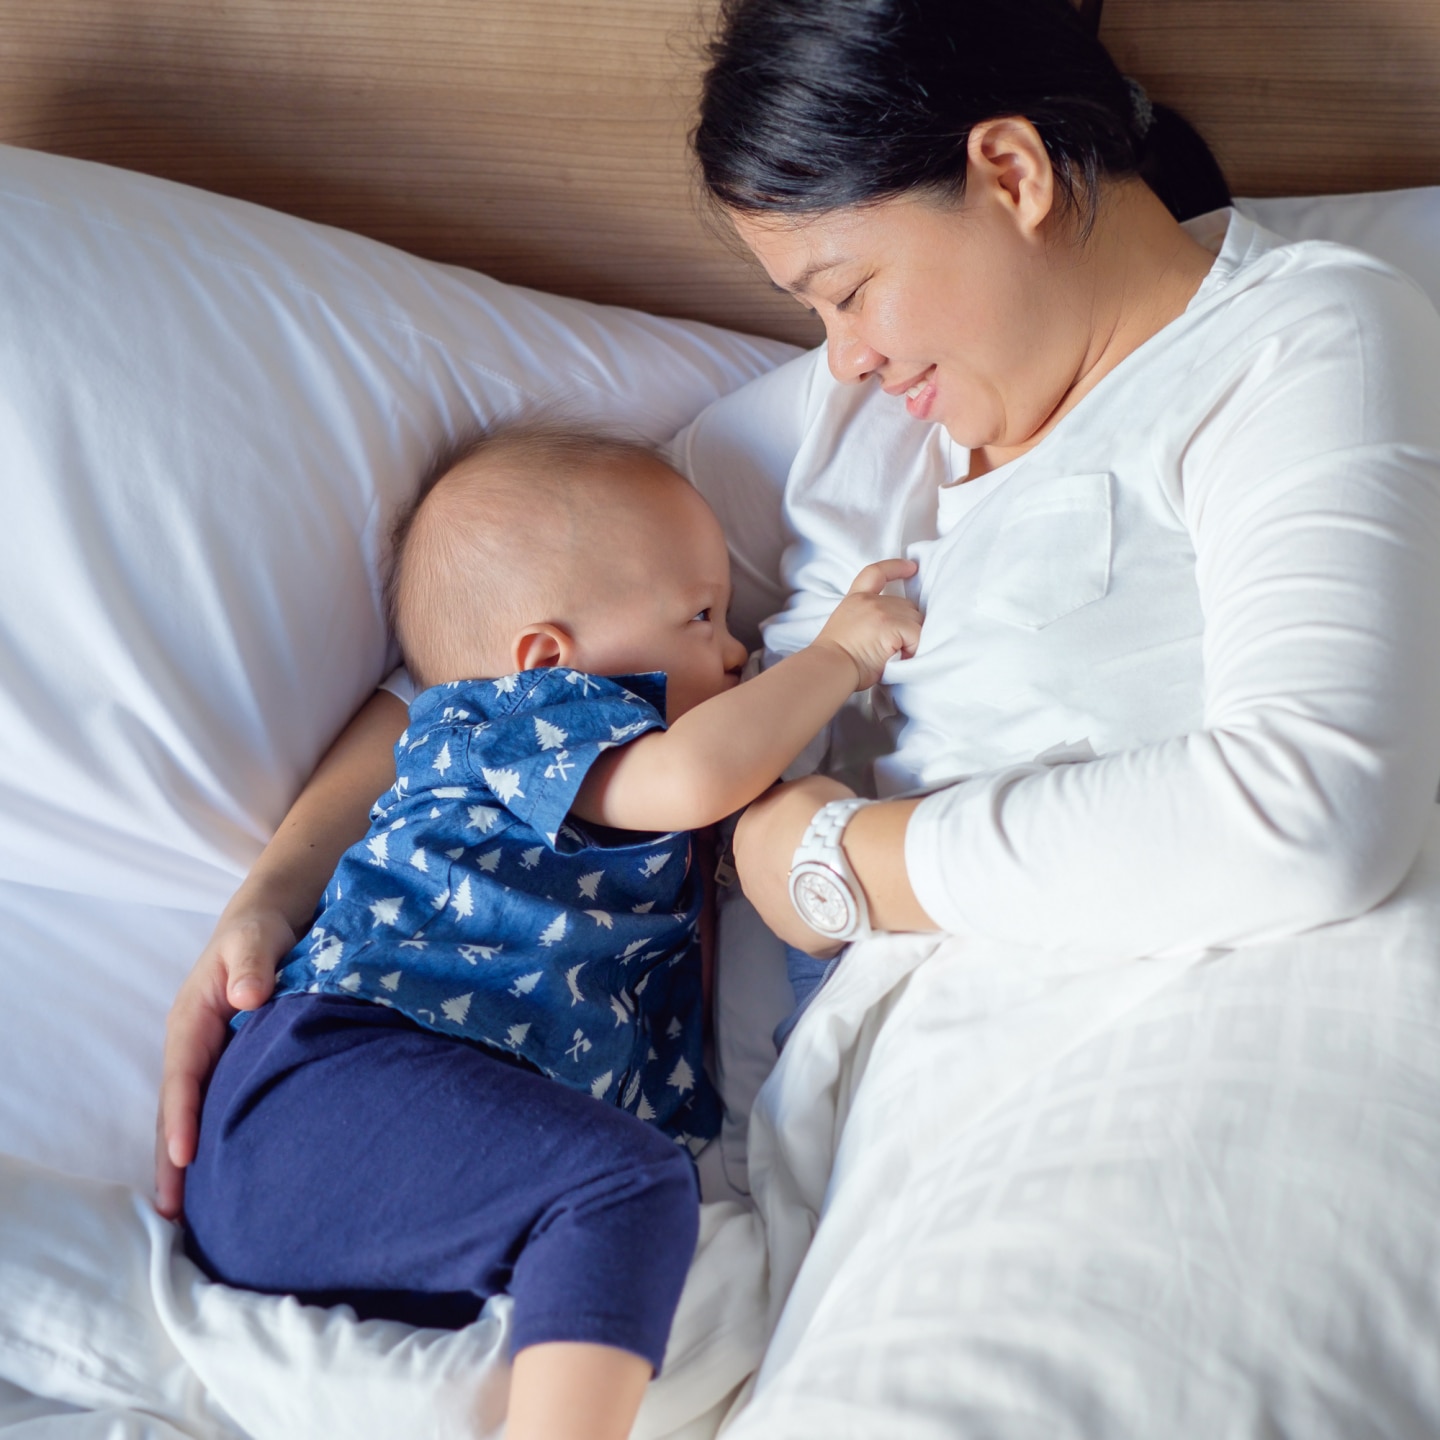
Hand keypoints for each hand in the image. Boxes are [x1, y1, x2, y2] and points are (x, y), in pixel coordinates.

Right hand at [154, 907, 292, 1217]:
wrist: (270, 923)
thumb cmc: (260, 931)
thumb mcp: (255, 938)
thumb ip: (252, 963)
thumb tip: (248, 996)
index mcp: (192, 1021)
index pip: (183, 1077)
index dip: (182, 1117)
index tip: (185, 1156)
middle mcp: (194, 1046)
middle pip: (177, 1110)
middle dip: (172, 1161)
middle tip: (172, 1214)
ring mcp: (210, 1058)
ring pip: (194, 1116)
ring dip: (188, 1163)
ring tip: (187, 1216)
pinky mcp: (230, 1064)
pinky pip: (216, 1108)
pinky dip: (213, 1142)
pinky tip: (224, 1177)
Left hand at [734, 775, 855, 954]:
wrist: (841, 861)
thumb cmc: (820, 815)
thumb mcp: (807, 787)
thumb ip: (796, 802)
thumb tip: (803, 811)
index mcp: (745, 835)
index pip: (762, 831)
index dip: (788, 831)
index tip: (811, 830)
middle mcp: (746, 876)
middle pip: (770, 869)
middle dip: (791, 865)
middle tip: (823, 859)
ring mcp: (767, 912)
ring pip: (787, 901)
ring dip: (805, 895)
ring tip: (837, 885)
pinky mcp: (792, 938)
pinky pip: (809, 926)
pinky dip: (824, 918)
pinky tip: (844, 908)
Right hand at [813, 559, 921, 689]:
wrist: (829, 668)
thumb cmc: (835, 659)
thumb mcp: (846, 627)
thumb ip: (866, 618)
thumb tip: (889, 629)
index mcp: (855, 599)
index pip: (875, 573)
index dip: (895, 567)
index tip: (911, 567)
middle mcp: (869, 601)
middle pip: (906, 605)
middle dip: (908, 625)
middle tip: (896, 648)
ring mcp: (881, 611)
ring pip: (916, 620)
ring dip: (912, 639)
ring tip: (897, 655)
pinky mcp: (892, 624)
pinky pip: (917, 635)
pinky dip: (914, 648)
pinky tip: (900, 658)